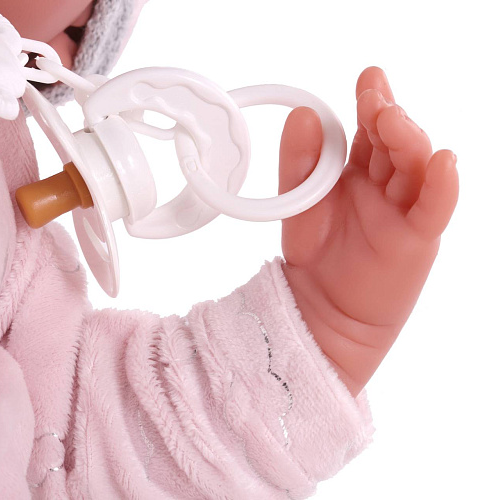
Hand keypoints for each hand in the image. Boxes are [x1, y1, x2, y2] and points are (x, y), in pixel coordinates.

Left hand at [279, 67, 458, 396]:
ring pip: (416, 167)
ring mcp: (402, 211)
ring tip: (392, 120)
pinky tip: (442, 163)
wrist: (321, 311)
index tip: (369, 79)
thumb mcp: (297, 204)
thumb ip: (300, 162)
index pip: (370, 130)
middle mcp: (384, 186)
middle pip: (395, 142)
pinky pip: (433, 208)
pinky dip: (441, 186)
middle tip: (374, 97)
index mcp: (357, 172)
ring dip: (408, 140)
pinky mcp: (415, 239)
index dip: (371, 103)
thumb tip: (305, 114)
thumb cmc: (315, 257)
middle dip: (387, 116)